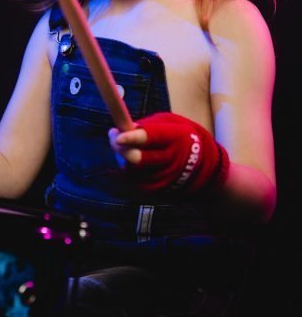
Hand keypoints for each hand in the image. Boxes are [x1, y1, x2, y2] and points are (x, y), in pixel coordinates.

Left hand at [108, 111, 229, 193]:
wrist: (203, 169)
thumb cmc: (181, 138)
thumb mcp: (172, 124)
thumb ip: (148, 126)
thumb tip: (121, 130)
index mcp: (177, 138)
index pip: (151, 138)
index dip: (132, 138)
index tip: (117, 136)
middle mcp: (171, 160)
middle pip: (138, 159)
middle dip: (121, 149)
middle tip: (114, 137)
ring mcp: (164, 179)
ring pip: (131, 170)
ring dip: (123, 157)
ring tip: (128, 146)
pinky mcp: (157, 191)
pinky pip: (133, 180)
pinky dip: (128, 169)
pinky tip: (134, 161)